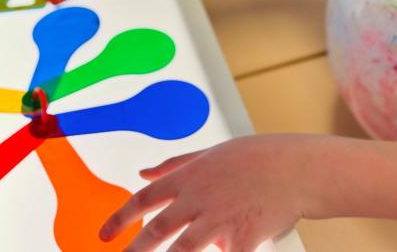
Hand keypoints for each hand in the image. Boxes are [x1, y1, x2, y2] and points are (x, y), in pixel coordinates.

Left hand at [99, 135, 307, 251]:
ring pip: (183, 250)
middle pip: (158, 229)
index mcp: (189, 176)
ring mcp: (220, 219)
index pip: (145, 198)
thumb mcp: (209, 153)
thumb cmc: (252, 158)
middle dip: (134, 250)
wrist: (294, 167)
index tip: (102, 235)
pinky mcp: (243, 238)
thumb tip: (142, 172)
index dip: (121, 217)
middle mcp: (199, 198)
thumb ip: (174, 165)